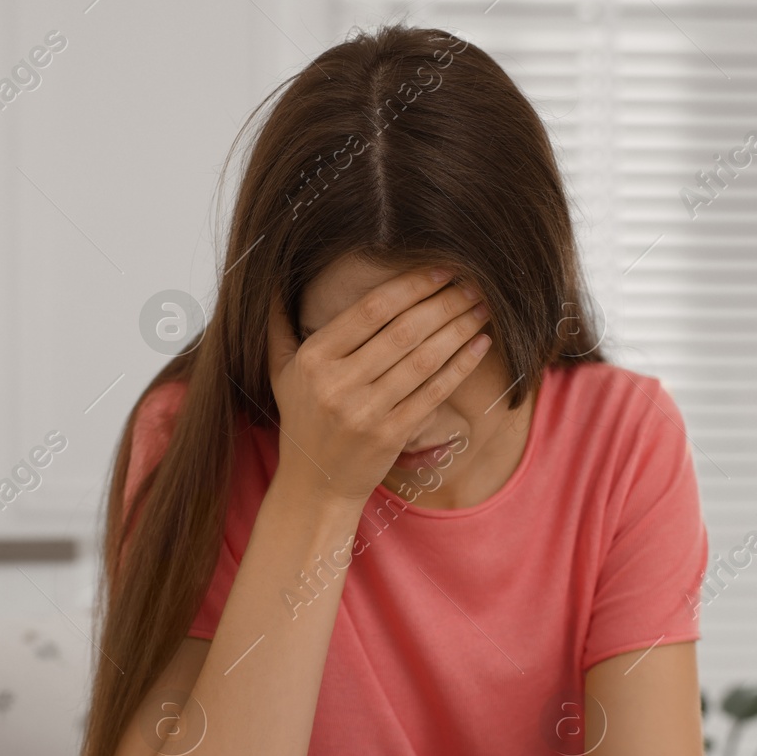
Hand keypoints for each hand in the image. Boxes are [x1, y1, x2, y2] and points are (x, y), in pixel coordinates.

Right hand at [266, 267, 491, 504]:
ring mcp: (366, 412)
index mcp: (314, 359)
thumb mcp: (280, 370)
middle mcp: (338, 385)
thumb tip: (275, 281)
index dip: (410, 286)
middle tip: (472, 283)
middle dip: (443, 303)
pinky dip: (460, 366)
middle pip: (403, 331)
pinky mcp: (391, 436)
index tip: (440, 270)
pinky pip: (433, 393)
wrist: (315, 485)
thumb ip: (278, 324)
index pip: (370, 310)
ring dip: (458, 329)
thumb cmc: (304, 420)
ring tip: (481, 307)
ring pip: (423, 360)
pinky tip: (480, 345)